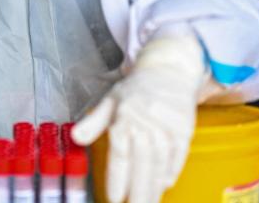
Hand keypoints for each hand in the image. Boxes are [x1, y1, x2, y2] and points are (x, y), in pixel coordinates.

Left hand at [72, 34, 207, 202]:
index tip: (115, 197)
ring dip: (154, 186)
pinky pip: (178, 155)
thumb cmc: (137, 88)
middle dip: (137, 190)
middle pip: (141, 162)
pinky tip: (165, 185)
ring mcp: (167, 125)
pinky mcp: (184, 128)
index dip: (118, 178)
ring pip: (160, 162)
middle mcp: (146, 121)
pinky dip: (172, 171)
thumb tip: (75, 137)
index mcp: (124, 116)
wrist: (170, 69)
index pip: (120, 153)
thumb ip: (93, 122)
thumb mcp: (111, 100)